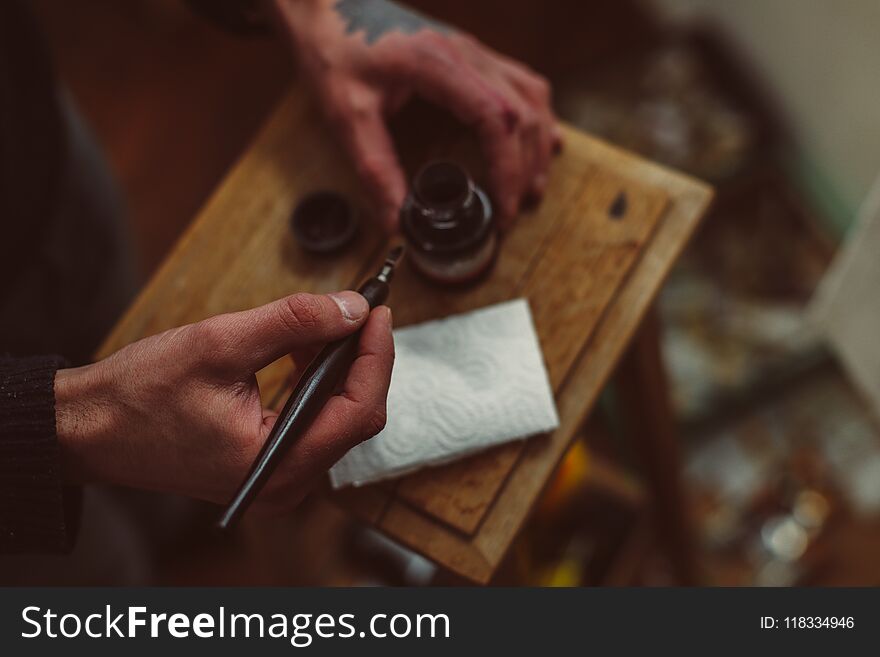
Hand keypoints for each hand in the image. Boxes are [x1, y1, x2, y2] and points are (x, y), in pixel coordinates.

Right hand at [54, 291, 393, 513]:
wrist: (91, 431)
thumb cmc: (140, 394)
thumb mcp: (219, 344)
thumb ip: (294, 323)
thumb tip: (352, 307)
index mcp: (278, 465)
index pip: (360, 411)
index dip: (377, 356)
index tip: (378, 310)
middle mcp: (286, 484)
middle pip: (356, 416)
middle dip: (362, 358)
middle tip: (359, 309)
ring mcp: (278, 478)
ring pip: (336, 417)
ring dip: (338, 367)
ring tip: (326, 323)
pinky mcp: (268, 465)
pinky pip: (312, 423)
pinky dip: (316, 383)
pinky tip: (304, 350)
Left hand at [270, 0, 560, 231]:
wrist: (329, 7)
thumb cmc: (336, 52)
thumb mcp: (346, 114)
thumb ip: (374, 167)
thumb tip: (396, 220)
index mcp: (438, 65)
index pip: (495, 119)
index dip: (507, 168)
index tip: (503, 208)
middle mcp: (467, 52)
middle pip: (522, 112)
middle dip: (525, 167)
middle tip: (513, 211)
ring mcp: (474, 50)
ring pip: (531, 96)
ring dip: (538, 144)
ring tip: (532, 187)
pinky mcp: (472, 54)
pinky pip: (522, 84)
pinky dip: (536, 117)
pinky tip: (540, 141)